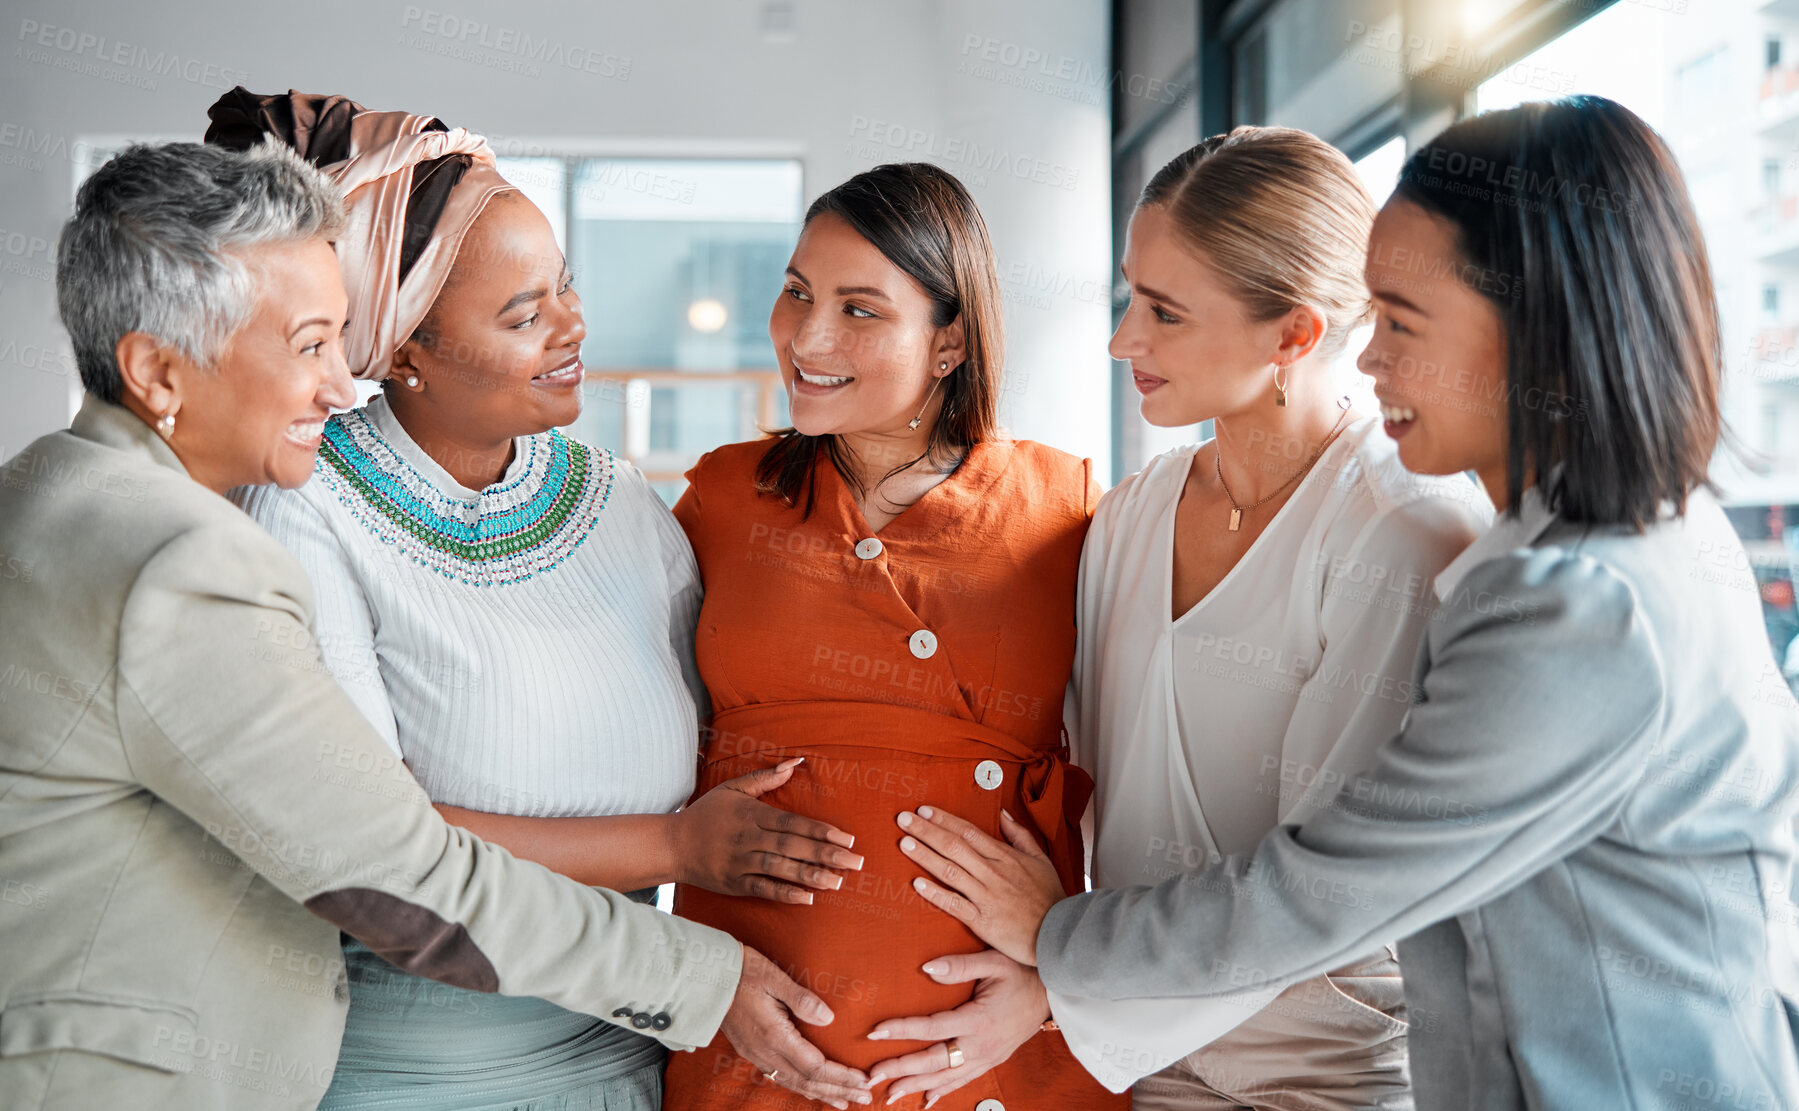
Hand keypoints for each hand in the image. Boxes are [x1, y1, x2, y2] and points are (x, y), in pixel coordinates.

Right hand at [673, 758, 864, 901]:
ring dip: (811, 876)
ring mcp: (741, 863)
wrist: (673, 844)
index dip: (821, 831)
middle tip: (856, 862)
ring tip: (838, 882)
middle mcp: (749, 839)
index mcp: (753, 814)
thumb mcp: (733, 788)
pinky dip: (785, 894)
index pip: (793, 823)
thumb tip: (796, 763)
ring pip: (781, 868)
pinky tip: (807, 898)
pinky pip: (763, 889)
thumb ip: (765, 778)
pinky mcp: (735, 884)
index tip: (847, 838)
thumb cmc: (707, 814)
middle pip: (793, 846)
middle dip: (827, 855)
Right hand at [722, 944, 874, 1107]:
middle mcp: (765, 1052)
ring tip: (845, 1101)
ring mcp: (757, 1054)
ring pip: (794, 1083)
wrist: (706, 978)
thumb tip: (829, 1018)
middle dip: (838, 1091)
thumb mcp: (774, 977)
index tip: (864, 1080)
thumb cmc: (742, 972)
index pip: (815, 1067)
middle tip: (865, 1098)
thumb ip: (802, 999)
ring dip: (822, 1094)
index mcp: (774, 1036)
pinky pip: (781, 1077)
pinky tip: (812, 1090)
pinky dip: (802, 1087)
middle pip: (808, 1082)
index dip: (841, 1077)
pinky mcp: (752, 1051)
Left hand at [865, 950, 1049, 1106]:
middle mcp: (981, 1044)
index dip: (901, 1030)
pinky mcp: (992, 1060)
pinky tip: (926, 1099)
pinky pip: (964, 1080)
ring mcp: (987, 1056)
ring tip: (890, 1094)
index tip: (874, 1033)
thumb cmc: (1022, 973)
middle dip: (900, 1069)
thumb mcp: (993, 961)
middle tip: (872, 1076)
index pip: (931, 1027)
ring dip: (916, 1085)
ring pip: (946, 1076)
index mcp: (978, 1019)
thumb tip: (926, 969)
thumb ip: (959, 965)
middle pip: (934, 1060)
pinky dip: (944, 1091)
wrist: (1052, 992)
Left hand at [897, 806, 1062, 965]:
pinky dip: (935, 893)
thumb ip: (1020, 836)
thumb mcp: (1041, 859)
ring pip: (950, 870)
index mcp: (1006, 857)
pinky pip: (954, 904)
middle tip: (903, 818)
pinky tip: (916, 883)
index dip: (945, 820)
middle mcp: (993, 873)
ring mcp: (987, 896)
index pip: (969, 832)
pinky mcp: (983, 920)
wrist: (1059, 933)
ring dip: (925, 855)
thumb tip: (1004, 813)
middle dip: (927, 830)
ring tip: (903, 842)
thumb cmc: (1050, 897)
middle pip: (954, 846)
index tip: (925, 810)